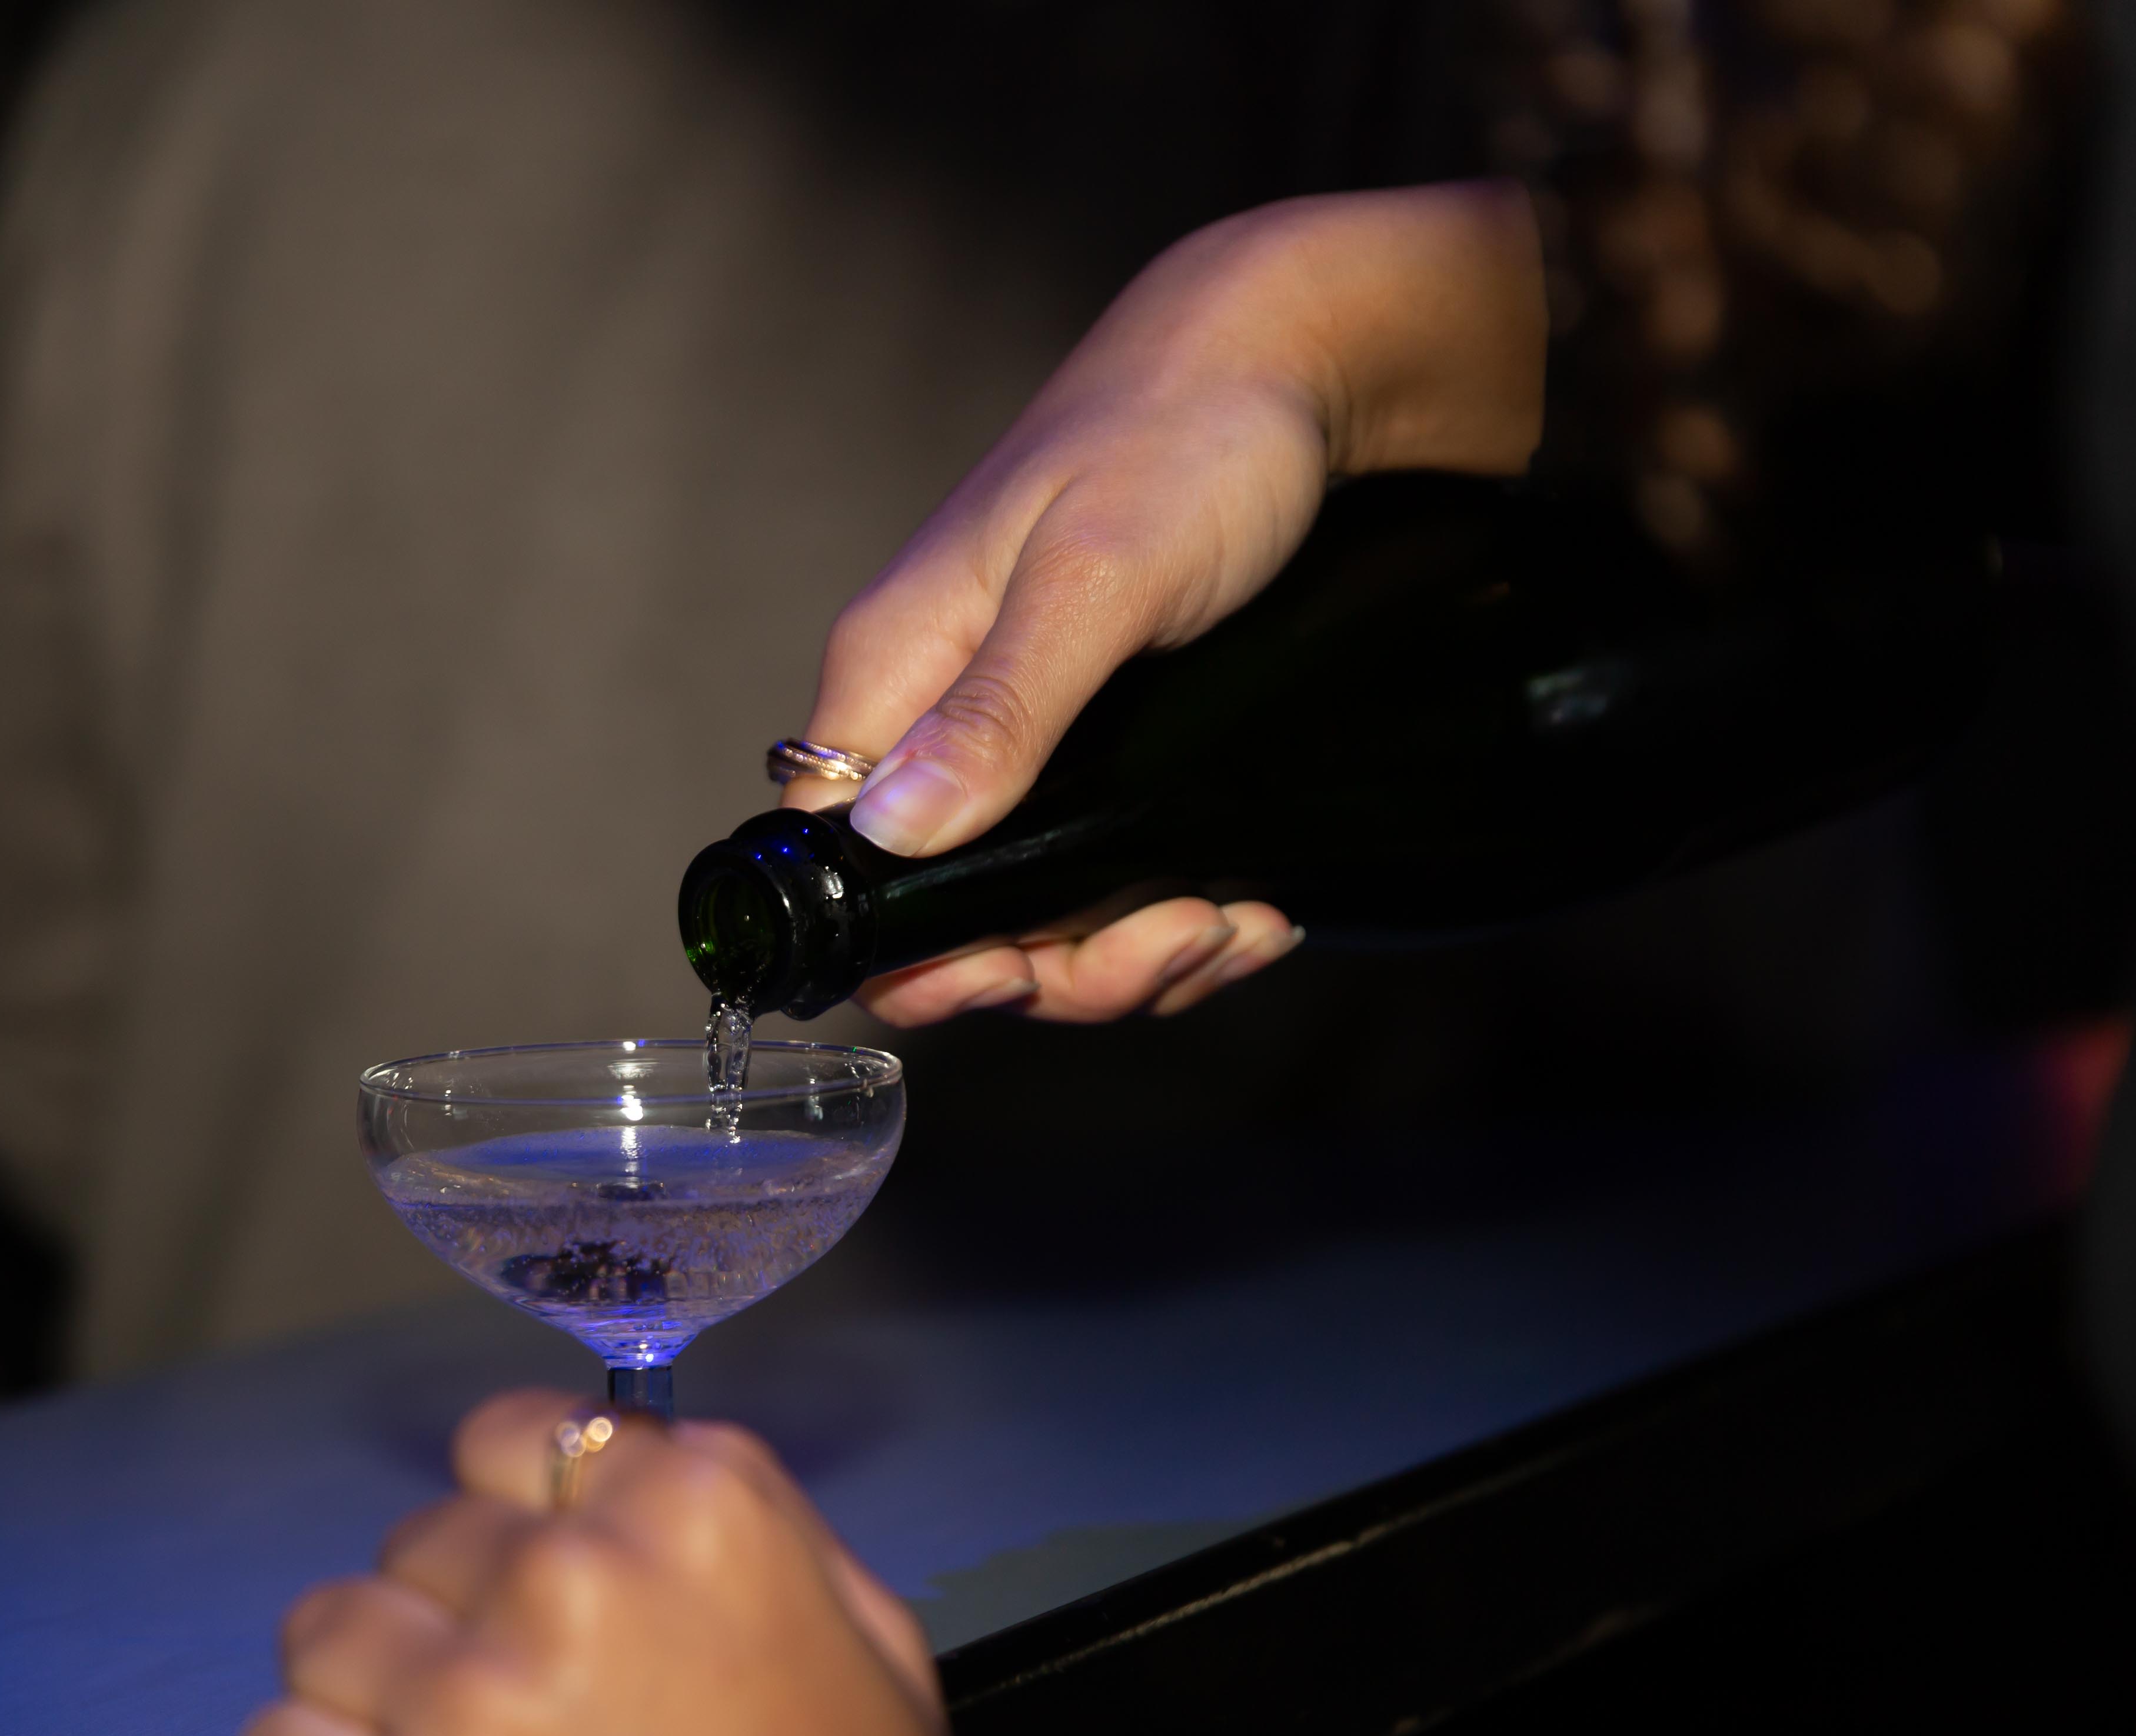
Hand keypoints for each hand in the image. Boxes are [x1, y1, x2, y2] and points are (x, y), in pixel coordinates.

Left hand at [239, 1391, 1034, 1735]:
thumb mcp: (873, 1652)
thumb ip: (750, 1534)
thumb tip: (634, 1476)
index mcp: (706, 1514)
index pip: (524, 1435)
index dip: (519, 1506)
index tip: (524, 1561)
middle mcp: (582, 1583)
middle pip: (427, 1533)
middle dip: (459, 1612)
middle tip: (521, 1713)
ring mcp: (477, 1703)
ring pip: (329, 1625)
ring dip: (373, 1690)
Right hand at [784, 180, 1546, 1025]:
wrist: (1297, 364)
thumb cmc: (1186, 438)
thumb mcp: (1097, 577)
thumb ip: (998, 707)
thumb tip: (892, 833)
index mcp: (895, 673)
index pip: (838, 865)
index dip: (915, 953)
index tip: (1018, 970)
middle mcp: (941, 719)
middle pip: (949, 918)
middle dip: (1061, 970)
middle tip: (1176, 940)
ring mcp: (1025, 741)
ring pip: (1041, 914)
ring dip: (1134, 956)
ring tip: (1232, 925)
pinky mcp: (1104, 749)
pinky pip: (1107, 880)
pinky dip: (1175, 920)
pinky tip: (1247, 906)